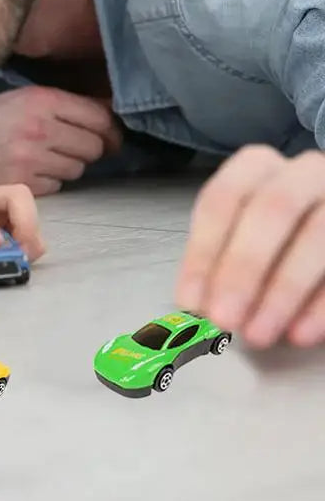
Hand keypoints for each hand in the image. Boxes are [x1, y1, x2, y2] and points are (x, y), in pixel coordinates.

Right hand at [0, 87, 121, 195]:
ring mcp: (32, 159)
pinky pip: (56, 187)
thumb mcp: (18, 100)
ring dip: (68, 167)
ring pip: (77, 169)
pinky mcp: (22, 184)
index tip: (110, 138)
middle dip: (88, 150)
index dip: (110, 130)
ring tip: (45, 160)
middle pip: (93, 146)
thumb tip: (106, 112)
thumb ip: (60, 106)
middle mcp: (41, 128)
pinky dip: (48, 183)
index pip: (99, 118)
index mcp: (42, 100)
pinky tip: (30, 174)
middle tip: (72, 149)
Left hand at [0, 183, 44, 273]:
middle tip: (23, 250)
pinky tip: (20, 262)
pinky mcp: (13, 227)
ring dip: (32, 237)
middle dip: (26, 220)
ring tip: (24, 260)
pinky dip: (32, 247)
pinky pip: (32, 232)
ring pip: (30, 212)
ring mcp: (2, 214)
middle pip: (17, 195)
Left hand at [175, 146, 324, 348]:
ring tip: (257, 334)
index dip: (202, 252)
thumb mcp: (240, 230)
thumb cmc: (275, 229)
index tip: (190, 300)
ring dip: (282, 292)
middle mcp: (302, 172)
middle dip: (243, 268)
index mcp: (257, 166)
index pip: (221, 200)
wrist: (324, 216)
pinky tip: (299, 334)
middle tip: (223, 318)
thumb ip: (218, 258)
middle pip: (270, 210)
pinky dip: (321, 306)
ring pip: (315, 237)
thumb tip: (195, 303)